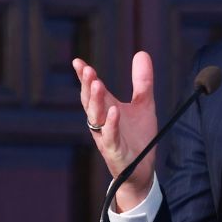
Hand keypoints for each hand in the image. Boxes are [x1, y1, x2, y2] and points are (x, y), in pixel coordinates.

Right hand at [73, 52, 159, 211]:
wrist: (141, 168)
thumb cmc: (137, 136)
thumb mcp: (144, 104)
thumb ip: (142, 81)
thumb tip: (141, 53)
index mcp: (106, 109)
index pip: (92, 90)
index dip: (84, 77)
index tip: (77, 61)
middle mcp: (102, 122)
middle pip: (90, 102)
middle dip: (87, 85)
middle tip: (87, 69)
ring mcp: (106, 137)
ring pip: (96, 118)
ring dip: (96, 101)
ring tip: (96, 83)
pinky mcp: (115, 152)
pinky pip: (110, 137)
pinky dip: (111, 124)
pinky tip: (114, 111)